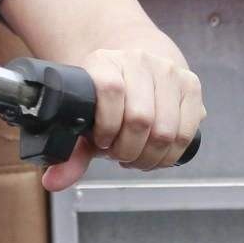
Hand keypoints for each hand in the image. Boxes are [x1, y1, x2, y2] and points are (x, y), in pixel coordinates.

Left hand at [42, 45, 204, 190]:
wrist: (135, 68)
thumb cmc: (105, 100)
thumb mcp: (84, 119)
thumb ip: (69, 152)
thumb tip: (52, 183)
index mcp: (104, 61)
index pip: (110, 90)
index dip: (107, 126)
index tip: (100, 142)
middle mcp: (138, 60)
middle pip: (141, 117)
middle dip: (128, 150)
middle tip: (119, 155)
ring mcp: (168, 71)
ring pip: (166, 129)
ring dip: (150, 155)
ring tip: (136, 156)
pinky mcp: (191, 84)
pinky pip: (187, 131)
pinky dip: (170, 153)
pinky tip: (156, 153)